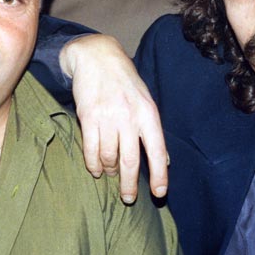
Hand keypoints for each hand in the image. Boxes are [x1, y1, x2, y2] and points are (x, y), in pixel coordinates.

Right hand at [60, 34, 167, 203]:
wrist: (97, 57)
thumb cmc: (124, 82)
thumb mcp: (146, 101)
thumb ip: (153, 131)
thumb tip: (166, 161)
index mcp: (148, 114)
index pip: (157, 151)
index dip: (160, 175)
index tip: (159, 194)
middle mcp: (129, 117)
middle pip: (130, 161)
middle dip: (130, 185)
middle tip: (128, 198)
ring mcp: (108, 117)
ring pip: (109, 158)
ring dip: (109, 172)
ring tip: (110, 175)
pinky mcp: (88, 117)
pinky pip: (91, 150)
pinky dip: (93, 164)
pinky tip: (95, 169)